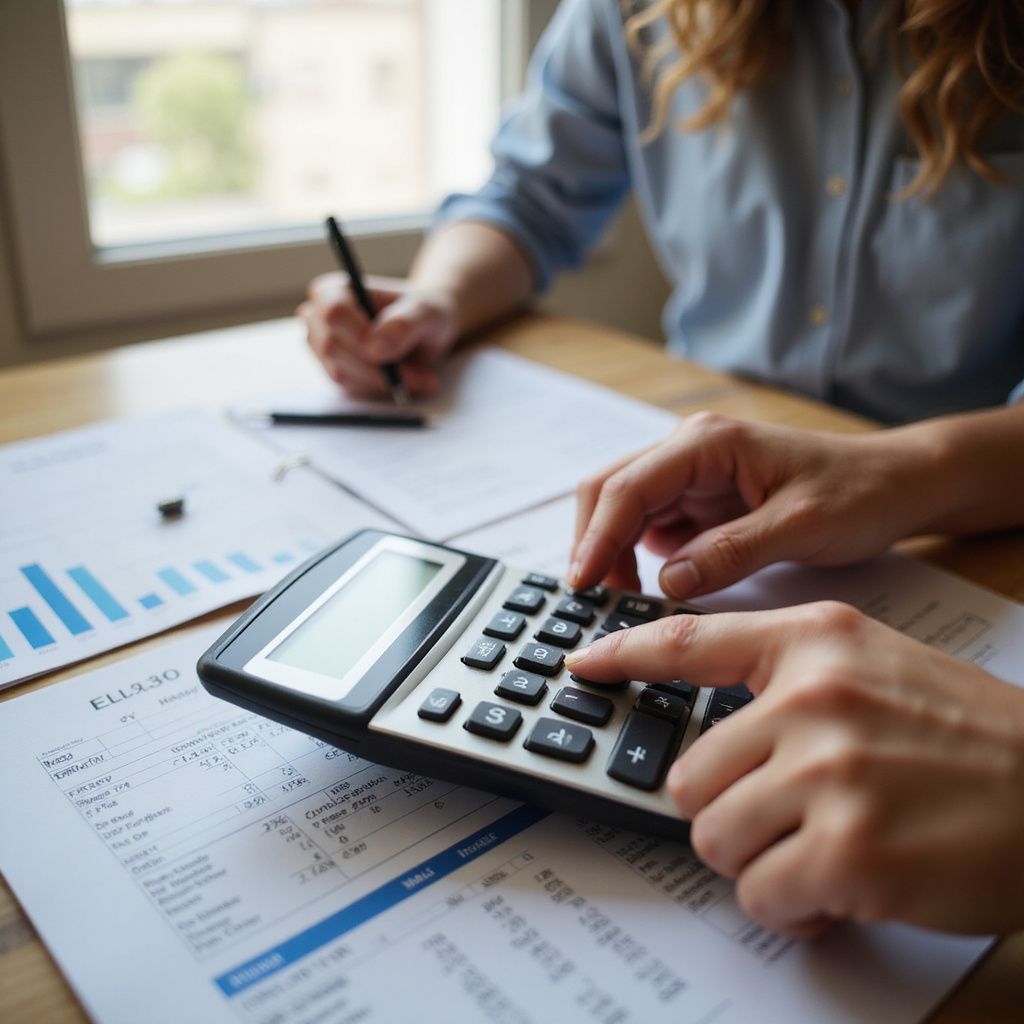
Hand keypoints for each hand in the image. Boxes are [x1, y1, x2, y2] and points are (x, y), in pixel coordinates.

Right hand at [298, 272, 457, 398]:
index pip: (334, 314)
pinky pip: (351, 388)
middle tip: (419, 376)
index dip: (360, 336)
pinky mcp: (335, 372)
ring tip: (420, 378)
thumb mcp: (425, 312)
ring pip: (341, 373)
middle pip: (334, 348)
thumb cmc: (422, 313)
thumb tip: (375, 347)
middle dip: (377, 367)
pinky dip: (381, 389)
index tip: (390, 352)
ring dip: (383, 381)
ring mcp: (323, 348)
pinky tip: (406, 382)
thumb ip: (403, 324)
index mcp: (334, 290)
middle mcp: (320, 318)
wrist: (425, 331)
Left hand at [565, 604, 1023, 936]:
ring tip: (823, 850)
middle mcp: (812, 698)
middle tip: (788, 818)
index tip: (582, 663)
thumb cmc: (968, 734)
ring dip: (760, 859)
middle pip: (690, 775)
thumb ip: (787, 680)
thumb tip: (710, 732)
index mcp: (814, 643)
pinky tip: (844, 889)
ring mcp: (828, 772)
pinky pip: (762, 894)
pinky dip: (794, 906)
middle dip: (729, 810)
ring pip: (715, 837)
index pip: (689, 641)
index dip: (623, 653)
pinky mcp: (848, 851)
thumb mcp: (873, 667)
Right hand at [569, 412, 941, 597]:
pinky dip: (637, 558)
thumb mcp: (801, 525)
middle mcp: (690, 452)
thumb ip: (731, 551)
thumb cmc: (859, 493)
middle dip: (593, 542)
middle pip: (611, 491)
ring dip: (612, 552)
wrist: (897, 485)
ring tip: (617, 600)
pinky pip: (653, 528)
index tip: (583, 583)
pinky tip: (643, 590)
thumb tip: (669, 583)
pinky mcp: (701, 503)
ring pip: (625, 510)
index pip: (629, 486)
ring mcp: (693, 477)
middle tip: (592, 598)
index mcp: (708, 443)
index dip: (598, 536)